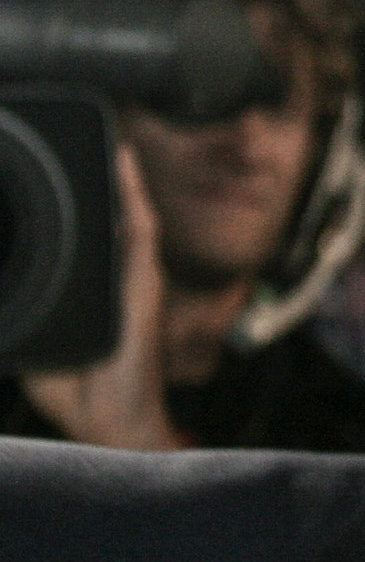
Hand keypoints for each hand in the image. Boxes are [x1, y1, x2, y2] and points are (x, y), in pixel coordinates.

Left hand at [21, 147, 180, 449]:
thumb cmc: (81, 392)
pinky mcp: (145, 282)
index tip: (58, 180)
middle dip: (101, 184)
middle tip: (88, 144)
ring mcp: (134, 279)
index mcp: (95, 294)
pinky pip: (142, 227)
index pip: (86, 244)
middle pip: (109, 222)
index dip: (74, 211)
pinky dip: (133, 192)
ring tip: (107, 142)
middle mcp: (118, 281)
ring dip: (118, 178)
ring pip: (127, 215)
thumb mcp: (34, 348)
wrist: (111, 419)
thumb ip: (23, 319)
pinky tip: (123, 162)